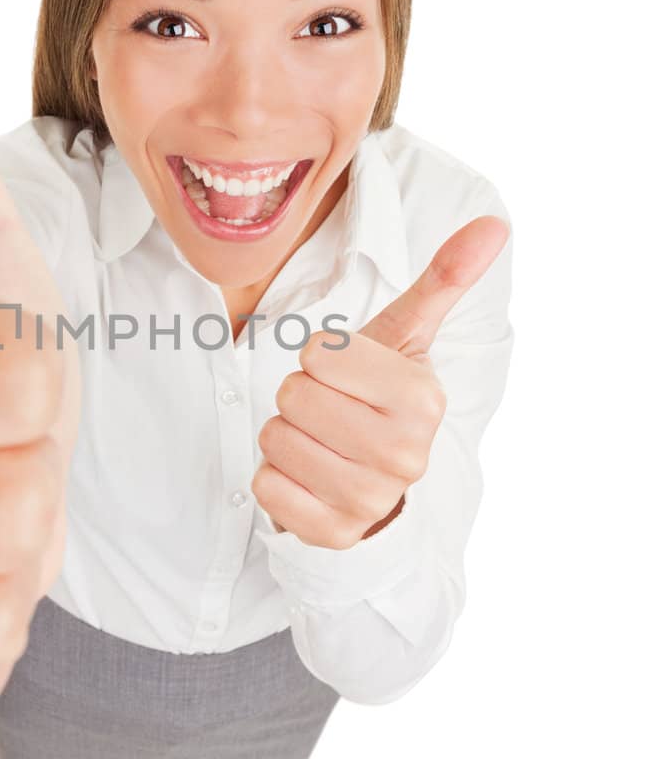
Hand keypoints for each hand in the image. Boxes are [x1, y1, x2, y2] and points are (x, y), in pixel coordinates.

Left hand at [252, 216, 509, 548]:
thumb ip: (443, 280)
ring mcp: (370, 500)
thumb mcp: (405, 337)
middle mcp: (405, 455)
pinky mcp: (332, 534)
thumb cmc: (377, 397)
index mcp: (422, 399)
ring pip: (275, 440)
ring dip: (284, 437)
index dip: (320, 358)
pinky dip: (273, 478)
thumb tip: (493, 224)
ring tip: (318, 442)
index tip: (346, 376)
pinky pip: (265, 487)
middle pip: (292, 396)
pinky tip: (305, 477)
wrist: (373, 480)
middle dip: (299, 397)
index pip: (318, 353)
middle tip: (329, 411)